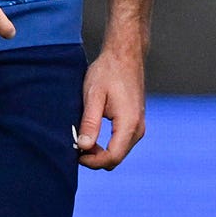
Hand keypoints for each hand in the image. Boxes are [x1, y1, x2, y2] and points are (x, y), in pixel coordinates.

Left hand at [79, 0, 152, 170]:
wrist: (125, 55)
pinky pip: (121, 142)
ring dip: (100, 151)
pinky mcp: (136, 122)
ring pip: (119, 152)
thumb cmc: (108, 72)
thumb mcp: (94, 96)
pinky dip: (106, 143)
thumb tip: (83, 147)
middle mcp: (138, 128)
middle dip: (95, 157)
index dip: (92, 161)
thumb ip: (90, 123)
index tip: (75, 153)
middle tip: (76, 143)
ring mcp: (139, 126)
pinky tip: (92, 132)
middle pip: (116, 158)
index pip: (112, 157)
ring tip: (82, 136)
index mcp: (129, 123)